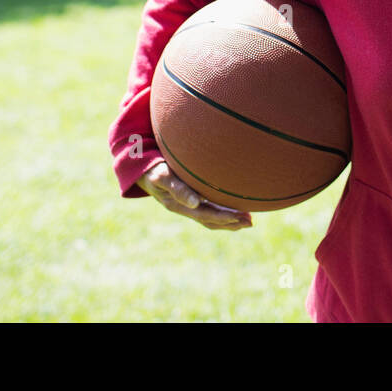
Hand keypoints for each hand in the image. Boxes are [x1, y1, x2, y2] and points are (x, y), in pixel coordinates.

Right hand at [138, 160, 252, 229]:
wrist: (140, 168)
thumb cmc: (152, 168)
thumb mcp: (162, 176)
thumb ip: (178, 188)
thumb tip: (195, 203)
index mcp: (178, 205)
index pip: (205, 215)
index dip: (223, 217)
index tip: (240, 218)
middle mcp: (183, 208)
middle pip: (210, 220)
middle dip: (230, 222)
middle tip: (251, 222)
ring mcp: (186, 205)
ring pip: (210, 218)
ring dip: (229, 220)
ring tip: (248, 221)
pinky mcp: (188, 199)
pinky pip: (207, 210)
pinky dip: (222, 212)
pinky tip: (235, 210)